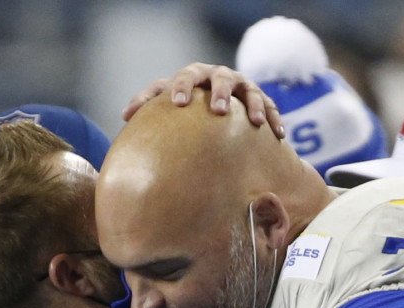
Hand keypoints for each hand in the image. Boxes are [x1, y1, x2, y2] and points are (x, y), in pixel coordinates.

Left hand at [122, 62, 284, 137]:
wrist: (217, 103)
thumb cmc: (186, 107)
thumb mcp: (170, 103)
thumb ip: (150, 105)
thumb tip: (124, 117)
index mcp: (195, 76)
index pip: (186, 76)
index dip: (181, 87)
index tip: (177, 104)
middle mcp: (219, 76)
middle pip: (222, 78)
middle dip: (222, 92)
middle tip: (219, 110)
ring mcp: (242, 86)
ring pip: (250, 90)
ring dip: (253, 104)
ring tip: (254, 122)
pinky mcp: (259, 99)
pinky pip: (270, 107)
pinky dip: (274, 119)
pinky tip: (279, 135)